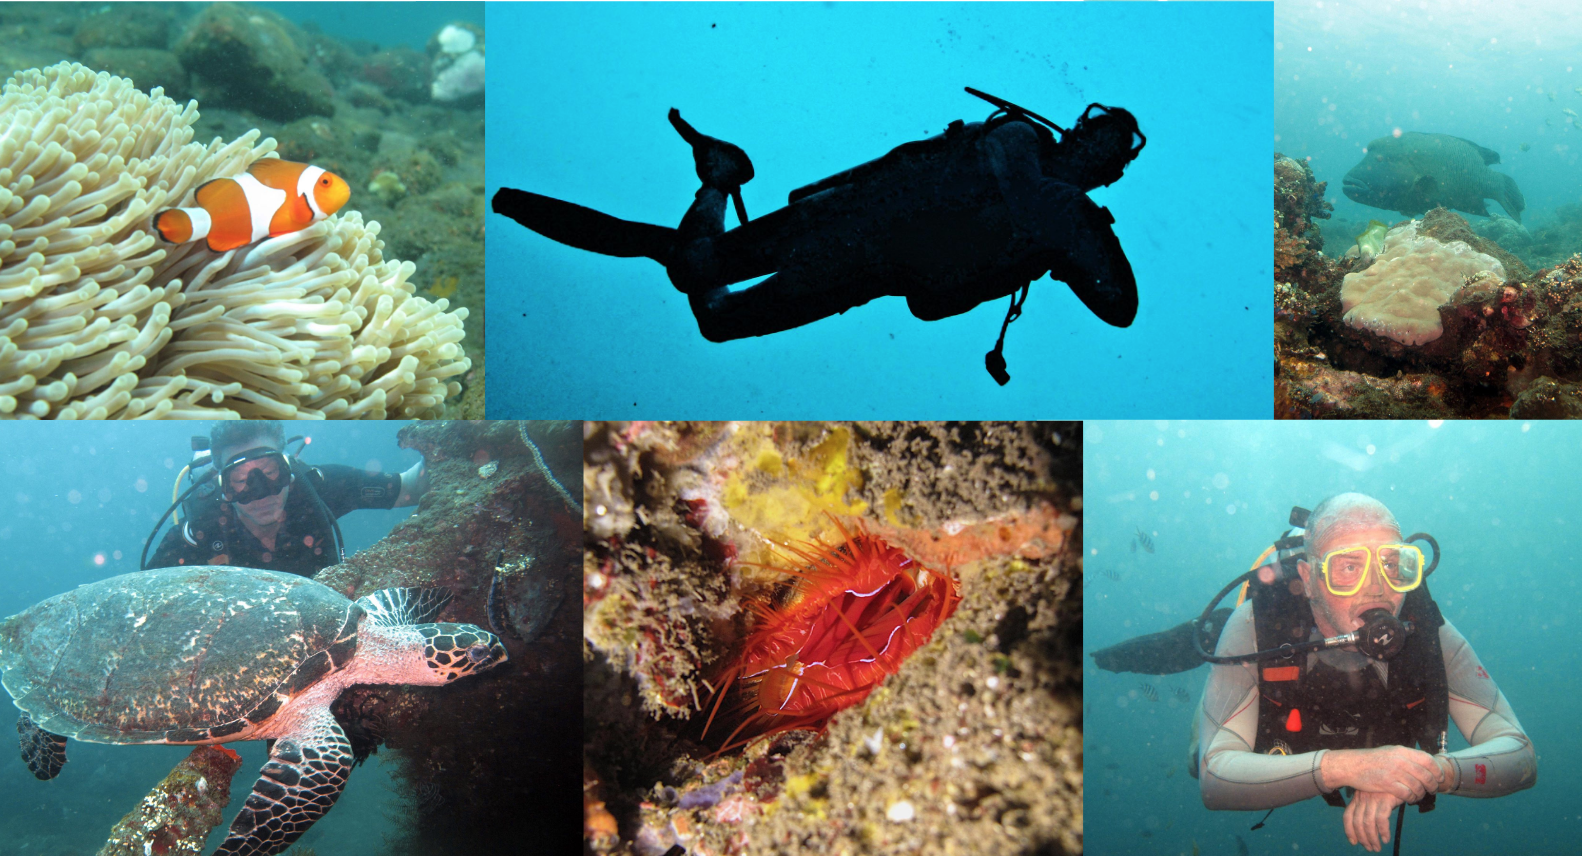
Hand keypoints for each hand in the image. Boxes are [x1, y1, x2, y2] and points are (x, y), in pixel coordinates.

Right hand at [1321, 746, 1440, 803]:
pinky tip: (1409, 799)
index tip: (1439, 777)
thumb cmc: (1371, 760)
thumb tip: (1424, 762)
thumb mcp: (1389, 752)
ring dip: (1421, 793)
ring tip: (1419, 795)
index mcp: (1401, 751)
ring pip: (1418, 786)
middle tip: (1432, 790)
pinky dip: (1411, 798)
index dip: (1437, 770)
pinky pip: (1407, 794)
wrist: (1351, 765)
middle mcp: (1399, 760)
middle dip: (1432, 785)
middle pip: (1426, 775)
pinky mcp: (1387, 784)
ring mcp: (1393, 772)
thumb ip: (1406, 756)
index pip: (1427, 760)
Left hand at [1343, 790, 1403, 852]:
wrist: (1401, 774)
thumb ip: (1369, 808)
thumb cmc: (1388, 787)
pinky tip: (1386, 839)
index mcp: (1357, 797)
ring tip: (1377, 847)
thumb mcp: (1374, 795)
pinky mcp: (1385, 799)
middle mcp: (1362, 798)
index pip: (1348, 816)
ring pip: (1368, 823)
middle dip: (1362, 838)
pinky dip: (1383, 832)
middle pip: (1357, 822)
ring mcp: (1373, 798)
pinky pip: (1381, 819)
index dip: (1349, 830)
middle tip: (1370, 848)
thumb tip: (1370, 828)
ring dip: (1372, 838)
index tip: (1353, 842)